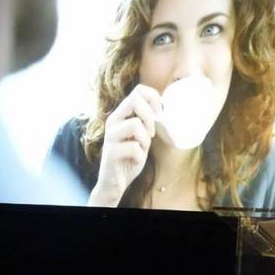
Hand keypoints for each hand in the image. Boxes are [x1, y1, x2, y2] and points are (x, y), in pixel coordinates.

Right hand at [87, 84, 161, 206]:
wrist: (114, 183)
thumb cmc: (129, 158)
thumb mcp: (141, 136)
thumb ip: (147, 123)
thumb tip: (164, 111)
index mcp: (121, 114)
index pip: (138, 90)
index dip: (154, 99)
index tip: (159, 115)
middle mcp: (113, 121)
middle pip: (135, 100)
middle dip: (150, 116)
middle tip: (151, 133)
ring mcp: (110, 136)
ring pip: (135, 124)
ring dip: (145, 139)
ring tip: (141, 149)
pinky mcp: (110, 153)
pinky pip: (133, 147)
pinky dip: (139, 156)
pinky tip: (134, 161)